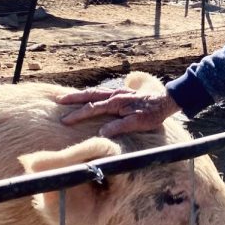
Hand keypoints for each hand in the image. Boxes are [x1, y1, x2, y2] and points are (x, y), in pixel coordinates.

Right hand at [57, 87, 181, 137]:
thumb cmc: (152, 114)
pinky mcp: (121, 92)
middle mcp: (115, 95)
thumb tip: (101, 132)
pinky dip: (91, 93)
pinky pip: (102, 92)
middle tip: (58, 100)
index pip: (92, 109)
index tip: (64, 121)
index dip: (78, 115)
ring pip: (95, 92)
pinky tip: (88, 96)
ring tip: (67, 97)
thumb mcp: (137, 123)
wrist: (165, 101)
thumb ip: (119, 127)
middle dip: (74, 98)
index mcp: (116, 102)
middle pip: (90, 95)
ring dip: (81, 94)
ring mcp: (118, 92)